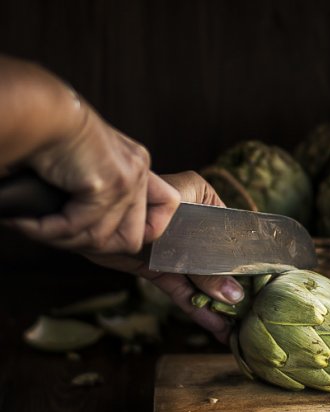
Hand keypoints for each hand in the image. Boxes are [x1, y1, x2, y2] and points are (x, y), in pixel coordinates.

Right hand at [5, 103, 179, 253]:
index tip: (102, 236)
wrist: (35, 110)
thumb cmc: (48, 134)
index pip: (164, 209)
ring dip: (62, 239)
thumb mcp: (83, 168)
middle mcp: (138, 171)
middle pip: (131, 239)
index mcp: (136, 166)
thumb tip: (86, 236)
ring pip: (99, 239)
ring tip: (34, 227)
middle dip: (91, 246)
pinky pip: (76, 228)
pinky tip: (26, 222)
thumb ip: (96, 197)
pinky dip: (47, 230)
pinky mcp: (107, 185)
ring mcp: (126, 180)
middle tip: (58, 236)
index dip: (139, 232)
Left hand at [85, 171, 243, 342]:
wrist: (89, 220)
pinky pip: (181, 290)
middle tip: (253, 314)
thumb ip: (206, 267)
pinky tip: (216, 328)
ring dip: (217, 305)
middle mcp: (195, 225)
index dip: (249, 262)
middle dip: (234, 289)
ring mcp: (176, 249)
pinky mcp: (158, 269)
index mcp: (206, 202)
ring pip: (202, 280)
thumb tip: (234, 296)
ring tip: (236, 329)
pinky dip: (196, 308)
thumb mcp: (182, 237)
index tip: (265, 286)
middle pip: (221, 262)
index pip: (236, 235)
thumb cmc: (140, 207)